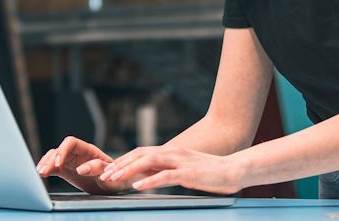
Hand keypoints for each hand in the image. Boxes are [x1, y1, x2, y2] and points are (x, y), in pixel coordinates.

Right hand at [36, 136, 132, 194]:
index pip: (71, 143)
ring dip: (46, 163)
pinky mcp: (66, 170)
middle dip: (50, 159)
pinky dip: (46, 168)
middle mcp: (78, 153)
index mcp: (89, 150)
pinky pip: (53, 166)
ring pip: (54, 157)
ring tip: (40, 173)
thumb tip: (81, 168)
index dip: (62, 150)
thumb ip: (98, 169)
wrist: (114, 186)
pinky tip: (41, 173)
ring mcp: (71, 161)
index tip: (58, 163)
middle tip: (43, 171)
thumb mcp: (110, 175)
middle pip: (60, 149)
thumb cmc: (115, 180)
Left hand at [98, 144, 247, 194]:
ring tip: (115, 179)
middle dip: (120, 164)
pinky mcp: (188, 173)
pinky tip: (138, 187)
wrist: (234, 169)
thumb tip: (145, 177)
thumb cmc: (209, 173)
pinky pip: (165, 176)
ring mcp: (180, 161)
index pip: (140, 153)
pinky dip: (150, 181)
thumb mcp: (182, 170)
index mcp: (170, 152)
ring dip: (129, 170)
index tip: (108, 170)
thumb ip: (164, 171)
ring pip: (148, 162)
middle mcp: (172, 152)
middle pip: (140, 155)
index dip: (123, 161)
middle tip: (104, 175)